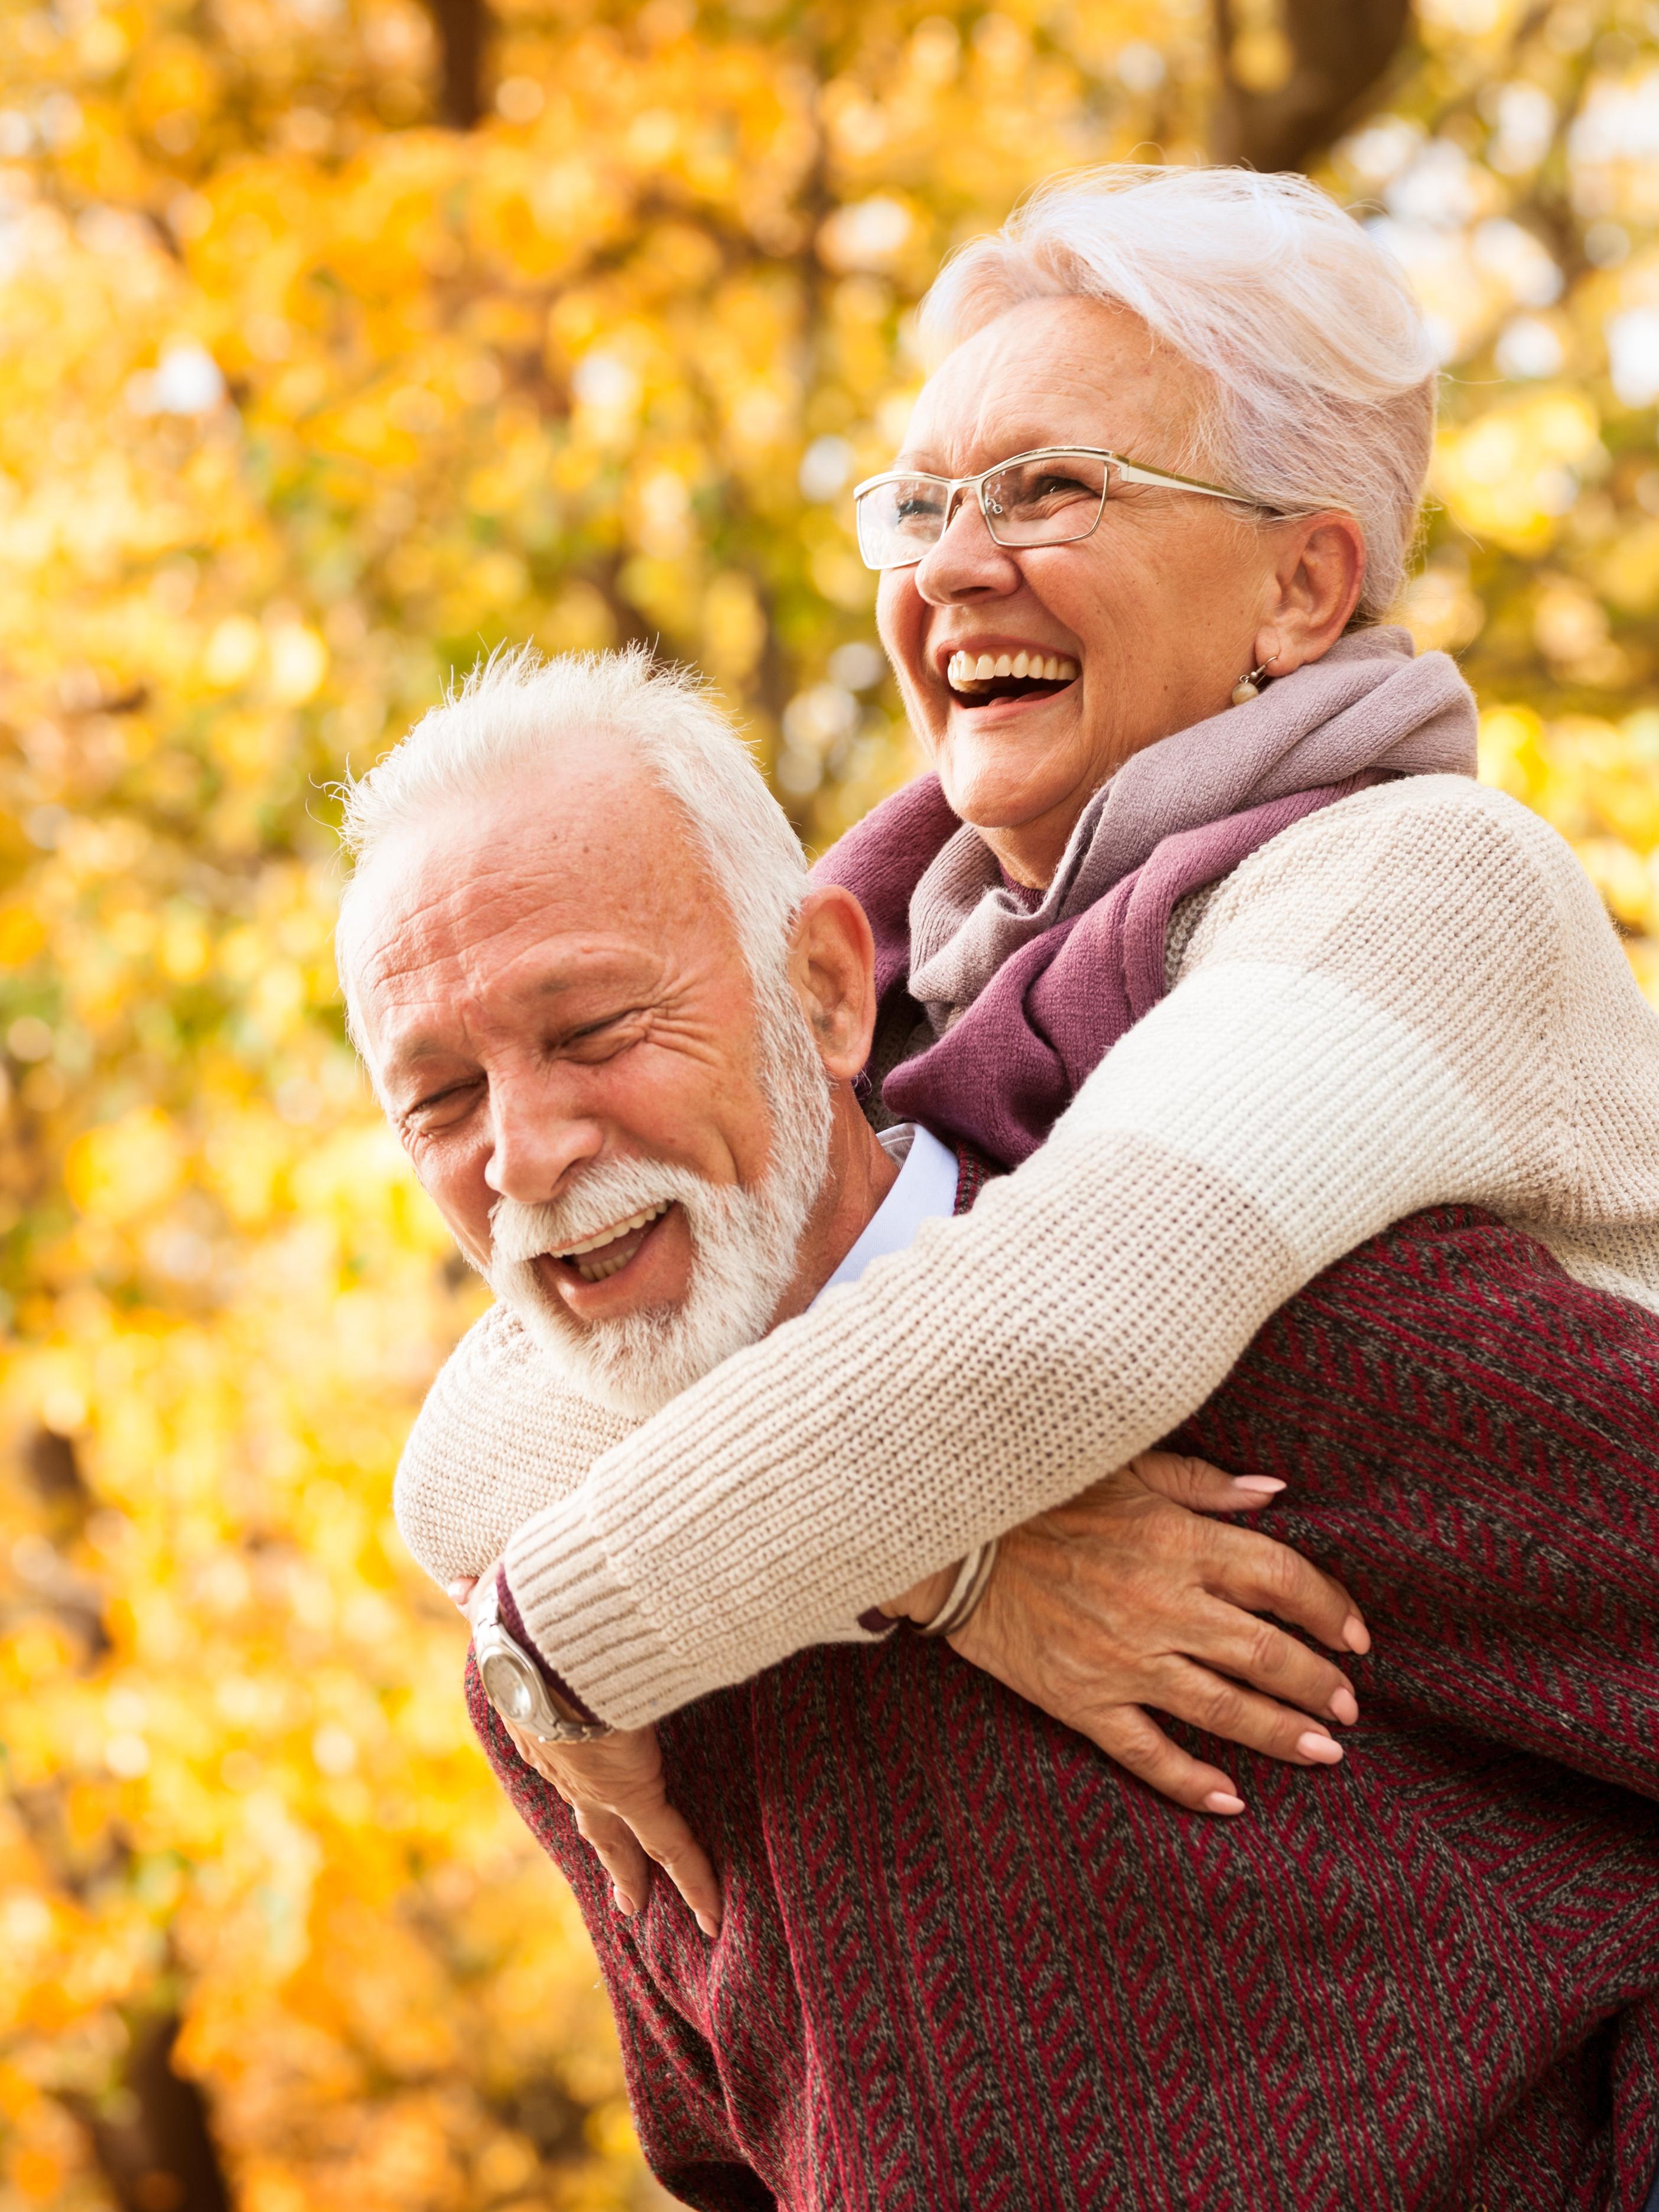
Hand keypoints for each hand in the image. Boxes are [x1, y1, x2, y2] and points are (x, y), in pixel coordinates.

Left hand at [451, 1566, 721, 1935]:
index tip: (579, 1788)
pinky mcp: (632, 1791)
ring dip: (630, 1871)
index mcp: (535, 1717)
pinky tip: (712, 1916)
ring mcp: (594, 1784)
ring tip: (637, 1904)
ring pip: (616, 1838)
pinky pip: (670, 1845)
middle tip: (616, 1890)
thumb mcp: (504, 1607)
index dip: (569, 1773)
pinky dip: (693, 1881)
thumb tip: (457, 1580)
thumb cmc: (527, 1611)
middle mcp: (559, 1761)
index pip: (556, 1753)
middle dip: (602, 1850)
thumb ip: (487, 1596)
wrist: (542, 1638)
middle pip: (585, 1816)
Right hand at [889, 1452, 1369, 1816]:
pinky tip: (1230, 1801)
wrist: (951, 1538)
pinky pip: (1146, 1752)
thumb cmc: (1040, 1494)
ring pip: (1222, 1708)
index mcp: (1177, 1541)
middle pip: (1265, 1651)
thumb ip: (1202, 1483)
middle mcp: (1162, 1605)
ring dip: (1282, 1733)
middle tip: (1350, 1705)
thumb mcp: (1124, 1467)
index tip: (1356, 1635)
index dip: (1330, 1609)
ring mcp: (1123, 1659)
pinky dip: (1190, 1781)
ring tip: (1327, 1752)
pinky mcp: (1083, 1700)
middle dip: (1318, 1681)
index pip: (1281, 1578)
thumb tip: (1273, 1491)